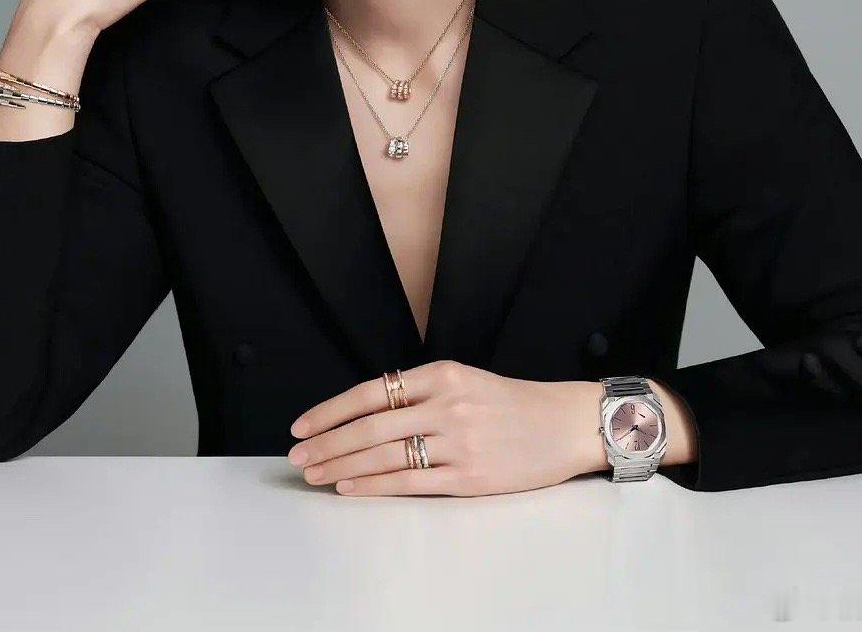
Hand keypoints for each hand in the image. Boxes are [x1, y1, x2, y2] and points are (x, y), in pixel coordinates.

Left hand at [285, 359, 603, 496]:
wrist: (565, 425)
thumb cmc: (513, 405)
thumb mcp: (466, 381)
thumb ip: (422, 393)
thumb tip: (367, 414)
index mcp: (443, 374)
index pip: (371, 391)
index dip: (331, 410)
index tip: (302, 424)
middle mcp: (446, 405)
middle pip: (370, 426)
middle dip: (326, 442)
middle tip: (296, 456)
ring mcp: (458, 442)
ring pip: (384, 454)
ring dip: (341, 466)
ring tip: (313, 474)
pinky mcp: (469, 477)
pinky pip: (410, 482)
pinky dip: (373, 485)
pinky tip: (349, 487)